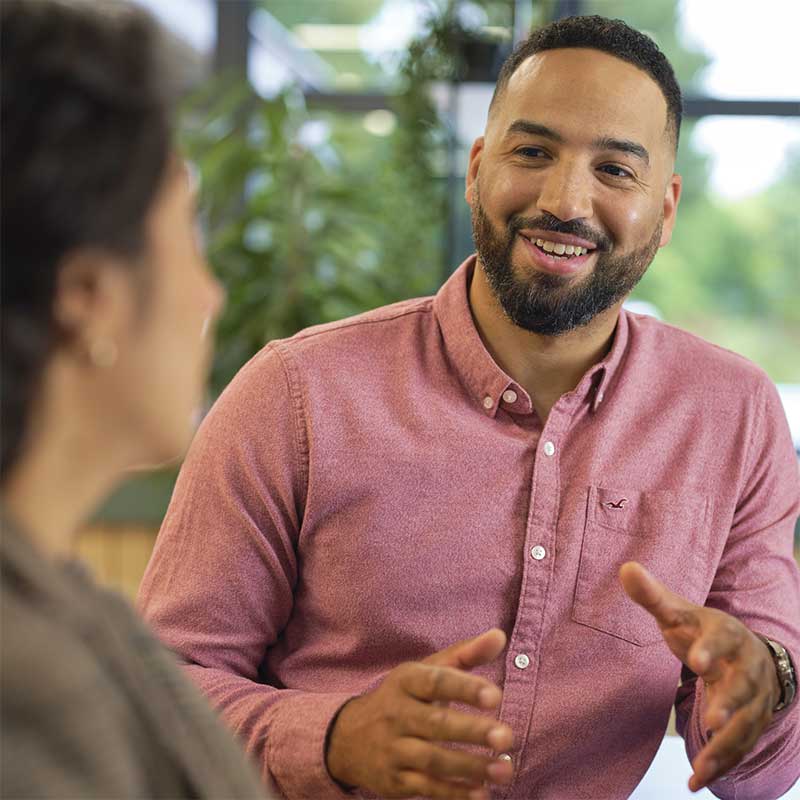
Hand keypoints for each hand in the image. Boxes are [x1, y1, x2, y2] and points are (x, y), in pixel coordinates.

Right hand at [325, 628, 513, 799]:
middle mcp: (396, 714)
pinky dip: (453, 793)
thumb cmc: (402, 698)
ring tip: (505, 769)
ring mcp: (393, 749)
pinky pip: (426, 789)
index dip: (464, 688)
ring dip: (470, 767)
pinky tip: (481, 793)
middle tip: (506, 736)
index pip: (435, 682)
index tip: (495, 696)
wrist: (347, 738)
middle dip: (472, 730)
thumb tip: (499, 636)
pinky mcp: (394, 780)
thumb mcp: (425, 671)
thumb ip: (464, 655)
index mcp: (405, 681)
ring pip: (432, 760)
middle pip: (436, 723)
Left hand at [619, 562, 780, 792]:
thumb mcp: (680, 612)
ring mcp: (754, 701)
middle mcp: (747, 669)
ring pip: (745, 727)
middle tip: (712, 718)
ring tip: (700, 769)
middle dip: (730, 703)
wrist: (749, 653)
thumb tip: (625, 568)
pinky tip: (696, 782)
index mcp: (728, 635)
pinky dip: (722, 766)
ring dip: (725, 747)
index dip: (710, 649)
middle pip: (743, 688)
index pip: (722, 640)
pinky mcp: (752, 725)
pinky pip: (741, 749)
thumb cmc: (703, 631)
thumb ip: (652, 595)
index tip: (695, 660)